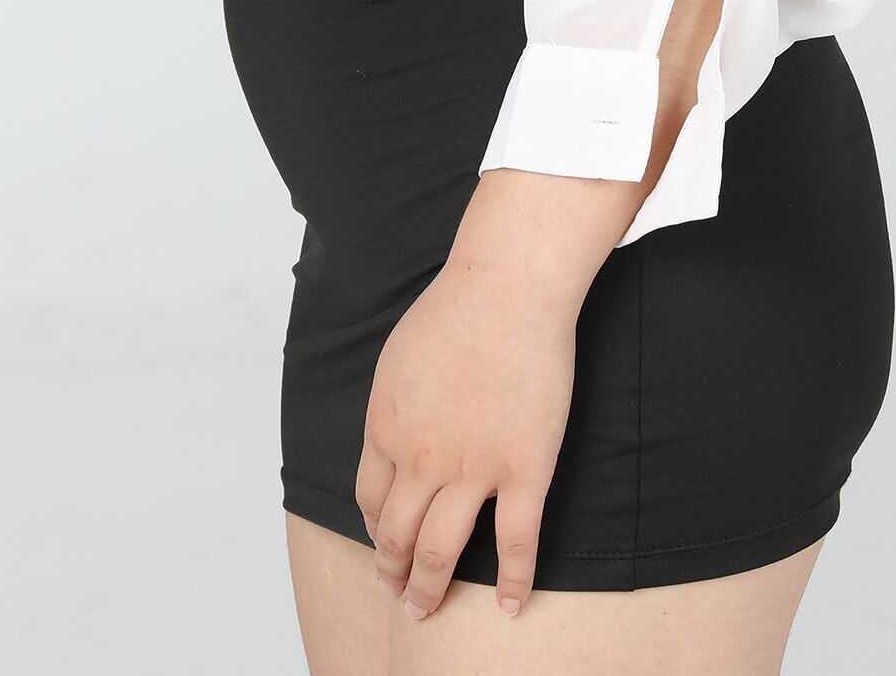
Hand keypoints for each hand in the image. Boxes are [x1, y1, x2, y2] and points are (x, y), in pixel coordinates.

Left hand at [355, 249, 576, 623]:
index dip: (376, 530)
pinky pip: (517, 542)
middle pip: (398, 537)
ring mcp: (473, 468)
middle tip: (400, 597)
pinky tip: (511, 606)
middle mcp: (421, 458)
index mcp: (386, 428)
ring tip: (430, 609)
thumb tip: (392, 440)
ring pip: (442, 550)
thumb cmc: (455, 308)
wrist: (507, 286)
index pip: (370, 500)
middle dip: (394, 574)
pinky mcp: (525, 469)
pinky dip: (514, 583)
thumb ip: (391, 408)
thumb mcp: (396, 360)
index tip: (384, 545)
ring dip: (431, 589)